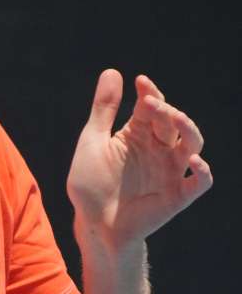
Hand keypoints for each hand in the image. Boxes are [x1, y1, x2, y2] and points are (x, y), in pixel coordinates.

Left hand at [66, 69, 212, 249]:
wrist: (93, 223)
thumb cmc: (91, 183)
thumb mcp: (93, 142)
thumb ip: (103, 109)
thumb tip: (112, 71)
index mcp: (138, 134)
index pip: (151, 107)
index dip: (150, 92)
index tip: (141, 82)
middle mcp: (159, 149)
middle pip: (173, 122)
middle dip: (165, 109)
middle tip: (150, 103)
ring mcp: (171, 170)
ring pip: (193, 144)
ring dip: (188, 129)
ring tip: (176, 119)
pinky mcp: (178, 195)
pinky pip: (199, 181)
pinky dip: (202, 171)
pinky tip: (193, 160)